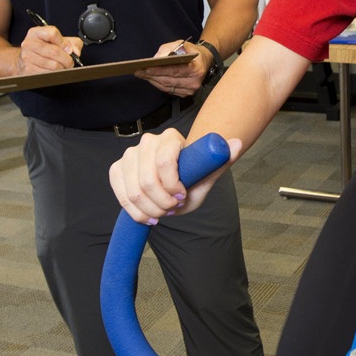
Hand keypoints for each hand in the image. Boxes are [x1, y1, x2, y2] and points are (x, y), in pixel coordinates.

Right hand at [16, 24, 82, 74]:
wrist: (27, 58)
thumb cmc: (44, 48)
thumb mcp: (58, 40)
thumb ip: (72, 42)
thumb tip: (76, 52)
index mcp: (36, 32)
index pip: (53, 34)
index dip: (64, 43)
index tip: (68, 49)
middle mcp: (29, 43)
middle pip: (55, 51)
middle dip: (67, 59)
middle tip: (70, 62)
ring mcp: (27, 57)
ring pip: (53, 65)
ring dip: (62, 68)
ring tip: (62, 66)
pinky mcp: (28, 69)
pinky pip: (48, 74)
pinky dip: (55, 74)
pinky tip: (54, 70)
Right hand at [110, 128, 240, 222]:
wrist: (176, 180)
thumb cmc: (193, 176)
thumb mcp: (208, 173)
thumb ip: (222, 159)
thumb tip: (238, 143)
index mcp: (170, 138)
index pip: (164, 161)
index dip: (172, 185)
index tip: (183, 195)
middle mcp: (147, 142)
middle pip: (147, 180)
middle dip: (162, 202)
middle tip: (174, 208)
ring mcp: (129, 155)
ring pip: (134, 191)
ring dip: (150, 210)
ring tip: (163, 213)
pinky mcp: (117, 170)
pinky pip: (121, 196)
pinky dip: (136, 212)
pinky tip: (149, 217)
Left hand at [135, 40, 205, 96]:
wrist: (204, 61)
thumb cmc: (191, 51)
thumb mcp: (181, 44)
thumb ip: (168, 49)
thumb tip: (155, 59)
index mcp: (196, 69)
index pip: (175, 71)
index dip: (159, 70)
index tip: (146, 68)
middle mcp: (194, 82)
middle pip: (168, 80)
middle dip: (152, 76)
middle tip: (138, 71)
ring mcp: (190, 90)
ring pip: (166, 87)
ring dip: (152, 81)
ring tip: (141, 74)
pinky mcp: (185, 94)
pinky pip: (168, 90)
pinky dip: (158, 84)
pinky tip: (150, 78)